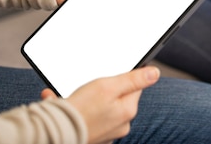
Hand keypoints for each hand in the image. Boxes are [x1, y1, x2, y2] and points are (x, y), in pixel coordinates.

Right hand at [41, 66, 159, 143]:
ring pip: (101, 107)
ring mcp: (107, 133)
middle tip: (88, 88)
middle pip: (118, 97)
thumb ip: (133, 79)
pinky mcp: (93, 136)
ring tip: (73, 97)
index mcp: (128, 111)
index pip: (135, 87)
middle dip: (103, 89)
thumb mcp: (109, 87)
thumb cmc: (81, 109)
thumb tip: (155, 73)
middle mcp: (121, 125)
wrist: (55, 133)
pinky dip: (78, 110)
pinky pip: (88, 118)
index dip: (124, 78)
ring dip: (86, 99)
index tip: (112, 76)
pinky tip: (64, 104)